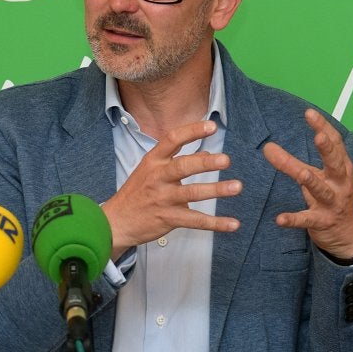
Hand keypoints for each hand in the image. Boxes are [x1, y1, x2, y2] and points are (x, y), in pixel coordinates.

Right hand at [101, 120, 241, 261]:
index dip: (192, 131)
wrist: (116, 222)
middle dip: (205, 163)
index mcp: (153, 161)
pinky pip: (195, 220)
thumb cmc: (137, 193)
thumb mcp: (151, 171)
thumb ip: (178, 161)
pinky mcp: (168, 218)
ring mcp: (162, 198)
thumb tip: (207, 154)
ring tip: (236, 186)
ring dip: (216, 190)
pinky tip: (233, 224)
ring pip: (191, 192)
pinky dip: (216, 223)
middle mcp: (158, 177)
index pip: (172, 140)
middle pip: (183, 166)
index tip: (212, 127)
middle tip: (226, 160)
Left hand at [263, 109, 352, 258]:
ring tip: (301, 173)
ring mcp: (332, 203)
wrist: (349, 236)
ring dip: (311, 180)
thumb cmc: (332, 198)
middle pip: (335, 163)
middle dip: (327, 149)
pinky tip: (279, 219)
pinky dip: (293, 219)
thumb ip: (295, 162)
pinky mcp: (322, 222)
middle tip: (318, 136)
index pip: (335, 144)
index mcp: (341, 169)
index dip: (324, 127)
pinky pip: (306, 220)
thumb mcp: (321, 178)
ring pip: (320, 189)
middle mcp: (339, 184)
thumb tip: (268, 147)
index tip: (309, 113)